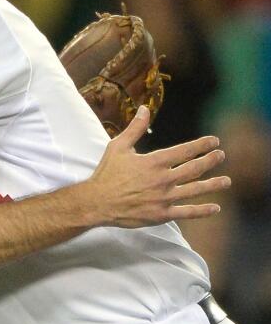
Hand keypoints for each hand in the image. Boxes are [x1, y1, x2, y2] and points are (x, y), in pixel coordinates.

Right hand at [87, 106, 228, 227]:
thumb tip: (145, 108)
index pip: (184, 151)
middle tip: (221, 156)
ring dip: (213, 184)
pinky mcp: (161, 214)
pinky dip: (202, 210)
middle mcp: (163, 179)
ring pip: (195, 190)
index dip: (201, 145)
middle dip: (210, 161)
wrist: (97, 202)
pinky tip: (215, 207)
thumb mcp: (118, 146)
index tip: (214, 141)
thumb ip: (135, 128)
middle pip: (194, 169)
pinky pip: (187, 212)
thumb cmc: (107, 173)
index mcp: (154, 162)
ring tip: (226, 180)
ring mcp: (164, 198)